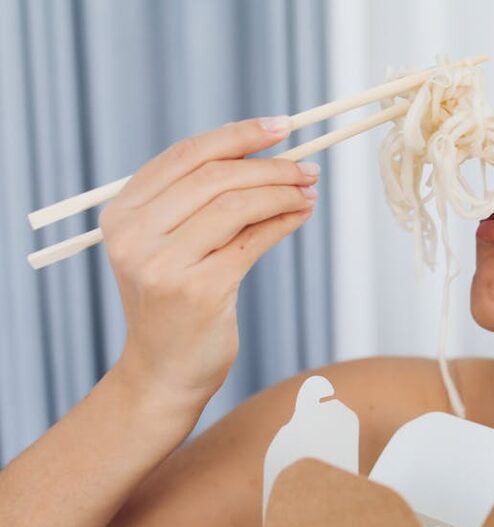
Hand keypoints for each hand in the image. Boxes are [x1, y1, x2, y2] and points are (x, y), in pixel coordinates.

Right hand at [100, 116, 318, 420]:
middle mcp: (136, 235)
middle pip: (216, 176)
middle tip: (308, 168)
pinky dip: (284, 221)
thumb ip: (196, 203)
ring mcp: (164, 264)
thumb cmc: (174, 304)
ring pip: (237, 205)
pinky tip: (301, 215)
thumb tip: (259, 154)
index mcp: (123, 214)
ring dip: (283, 193)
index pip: (186, 155)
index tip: (282, 126)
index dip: (238, 135)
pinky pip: (253, 240)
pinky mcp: (199, 290)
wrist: (163, 372)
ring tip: (309, 191)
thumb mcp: (168, 247)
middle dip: (271, 167)